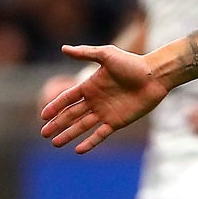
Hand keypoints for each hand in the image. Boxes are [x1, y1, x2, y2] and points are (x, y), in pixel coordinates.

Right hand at [39, 44, 168, 152]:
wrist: (154, 76)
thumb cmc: (132, 63)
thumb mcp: (107, 55)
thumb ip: (85, 53)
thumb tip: (63, 48)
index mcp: (90, 86)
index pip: (67, 99)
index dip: (55, 107)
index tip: (43, 116)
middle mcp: (95, 101)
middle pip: (71, 115)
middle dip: (57, 124)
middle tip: (44, 133)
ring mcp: (105, 112)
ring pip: (82, 126)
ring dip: (68, 134)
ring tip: (55, 143)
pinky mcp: (117, 122)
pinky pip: (100, 134)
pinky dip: (89, 142)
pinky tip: (78, 150)